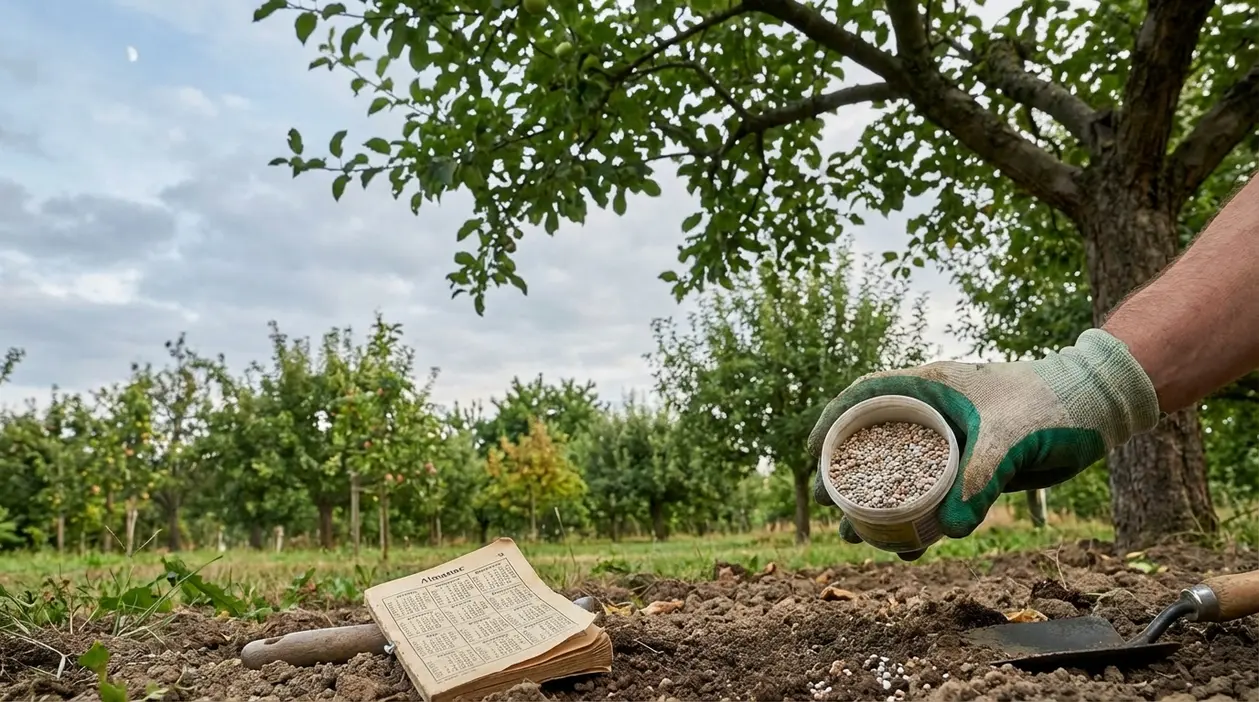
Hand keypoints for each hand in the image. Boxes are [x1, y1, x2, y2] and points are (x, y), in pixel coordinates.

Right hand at [808, 329, 1159, 560]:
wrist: (1098, 410)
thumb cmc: (1054, 404)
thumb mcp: (1013, 437)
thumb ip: (982, 479)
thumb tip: (954, 528)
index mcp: (931, 386)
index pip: (865, 395)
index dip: (833, 420)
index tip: (815, 452)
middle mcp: (934, 411)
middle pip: (875, 439)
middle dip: (850, 473)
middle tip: (833, 504)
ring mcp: (951, 440)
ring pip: (902, 472)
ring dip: (880, 504)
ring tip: (859, 536)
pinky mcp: (971, 466)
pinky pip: (934, 494)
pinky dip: (920, 519)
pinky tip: (911, 548)